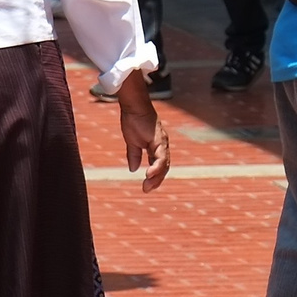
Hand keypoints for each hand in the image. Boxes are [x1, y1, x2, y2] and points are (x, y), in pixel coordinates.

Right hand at [115, 71, 170, 191]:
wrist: (134, 106)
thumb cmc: (133, 120)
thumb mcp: (132, 142)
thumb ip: (134, 155)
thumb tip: (133, 169)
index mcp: (156, 147)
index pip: (159, 165)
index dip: (154, 177)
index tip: (146, 188)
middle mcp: (162, 146)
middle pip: (164, 167)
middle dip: (157, 180)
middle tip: (146, 190)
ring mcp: (162, 143)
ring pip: (164, 164)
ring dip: (157, 176)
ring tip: (148, 186)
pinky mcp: (159, 140)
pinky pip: (160, 156)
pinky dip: (156, 167)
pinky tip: (149, 174)